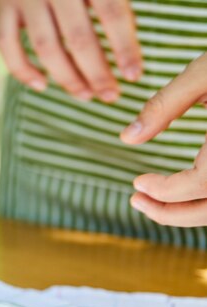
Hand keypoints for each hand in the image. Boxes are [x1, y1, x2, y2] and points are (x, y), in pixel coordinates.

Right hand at [0, 0, 141, 101]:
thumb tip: (129, 45)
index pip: (111, 13)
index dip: (125, 48)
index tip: (134, 75)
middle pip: (78, 38)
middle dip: (97, 73)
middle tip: (111, 95)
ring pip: (46, 48)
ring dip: (68, 78)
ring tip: (86, 95)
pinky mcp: (2, 5)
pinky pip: (6, 45)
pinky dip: (22, 70)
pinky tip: (43, 85)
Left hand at [120, 52, 206, 226]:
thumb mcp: (204, 73)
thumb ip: (164, 105)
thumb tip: (126, 138)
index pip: (202, 183)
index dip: (165, 191)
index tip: (136, 183)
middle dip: (171, 213)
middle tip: (135, 202)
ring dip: (189, 213)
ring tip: (150, 203)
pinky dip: (206, 202)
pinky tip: (180, 194)